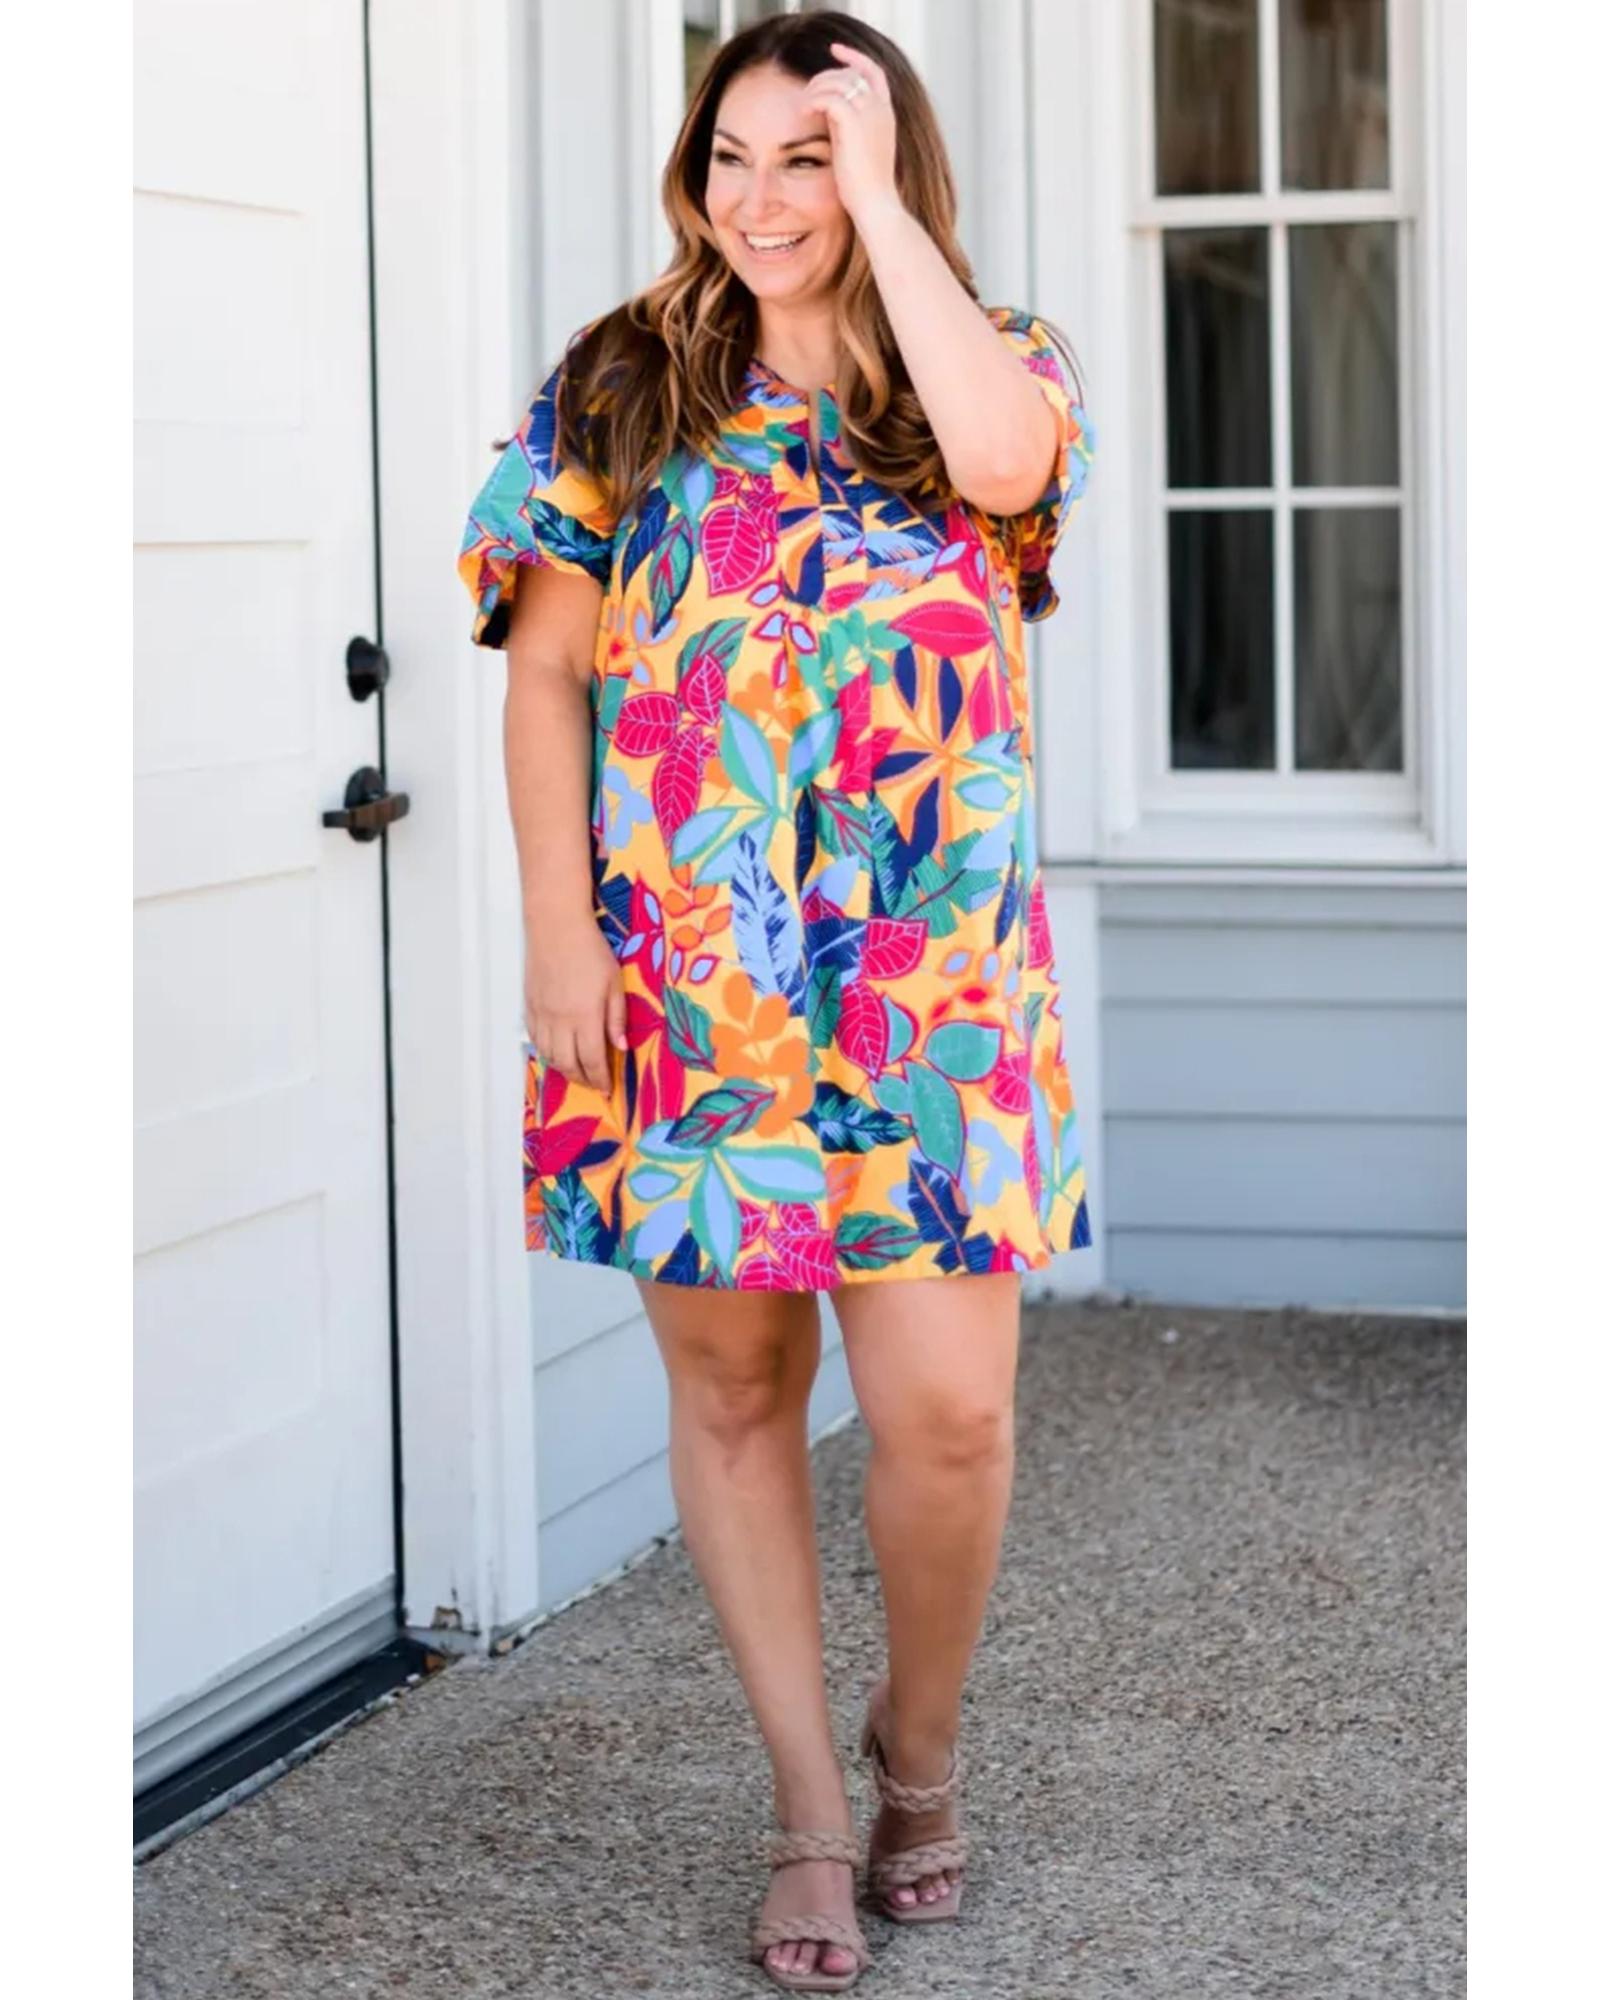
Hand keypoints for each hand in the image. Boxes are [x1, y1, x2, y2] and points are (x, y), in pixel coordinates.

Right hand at [524, 915, 627, 1091]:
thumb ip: (616, 1018)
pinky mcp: (530, 1007)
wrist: (556, 927)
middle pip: (568, 1064)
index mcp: (584, 1016)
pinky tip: (557, 1052)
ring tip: (577, 1071)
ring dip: (564, 1069)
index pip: (592, 1059)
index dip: (600, 1078)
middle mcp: (560, 1021)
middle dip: (582, 1079)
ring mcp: (542, 1015)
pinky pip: (535, 1040)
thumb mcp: (614, 983)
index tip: (608, 1088)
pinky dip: (547, 1053)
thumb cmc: (591, 951)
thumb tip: (621, 1048)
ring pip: (549, 1056)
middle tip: (594, 1083)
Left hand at [805, 41, 900, 227]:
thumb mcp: (861, 151)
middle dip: (825, 75)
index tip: (835, 50)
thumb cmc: (866, 190)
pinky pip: (828, 96)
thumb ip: (850, 128)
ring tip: (803, 106)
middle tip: (807, 91)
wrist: (876, 205)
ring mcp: (870, 113)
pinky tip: (803, 113)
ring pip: (838, 80)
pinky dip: (813, 100)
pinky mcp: (854, 122)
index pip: (873, 72)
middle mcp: (881, 108)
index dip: (854, 57)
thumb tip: (830, 115)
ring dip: (815, 88)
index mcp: (886, 114)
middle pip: (850, 72)